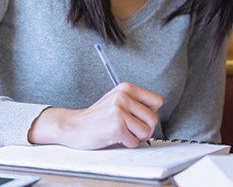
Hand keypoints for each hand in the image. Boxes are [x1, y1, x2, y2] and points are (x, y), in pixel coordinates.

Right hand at [28, 83, 162, 149]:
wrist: (75, 126)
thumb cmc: (98, 117)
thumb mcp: (117, 101)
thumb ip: (136, 103)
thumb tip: (155, 114)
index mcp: (126, 88)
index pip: (157, 101)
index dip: (149, 113)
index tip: (137, 117)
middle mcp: (123, 96)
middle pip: (153, 119)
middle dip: (144, 129)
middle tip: (129, 129)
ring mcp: (119, 111)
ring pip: (146, 132)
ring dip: (135, 137)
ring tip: (122, 132)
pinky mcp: (116, 127)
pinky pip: (134, 142)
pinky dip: (125, 144)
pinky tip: (114, 137)